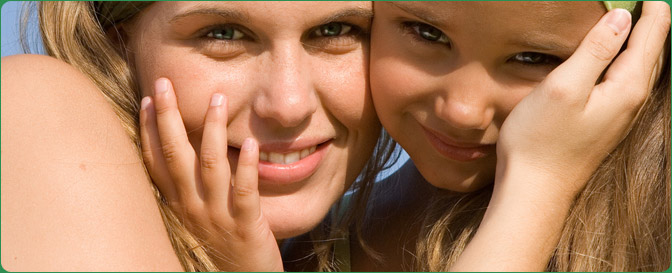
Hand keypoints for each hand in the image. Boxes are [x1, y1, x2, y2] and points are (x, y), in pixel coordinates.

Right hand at [139, 78, 282, 271]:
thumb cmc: (219, 249)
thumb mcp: (196, 218)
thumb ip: (189, 188)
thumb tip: (186, 152)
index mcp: (177, 205)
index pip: (156, 162)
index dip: (150, 130)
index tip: (150, 99)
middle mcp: (191, 209)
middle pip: (176, 157)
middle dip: (170, 118)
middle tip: (165, 83)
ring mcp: (217, 217)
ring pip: (211, 168)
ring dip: (212, 131)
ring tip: (218, 99)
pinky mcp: (245, 227)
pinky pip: (244, 193)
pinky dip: (246, 167)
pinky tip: (250, 144)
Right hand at [454, 4, 669, 270]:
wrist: (534, 189)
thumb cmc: (542, 140)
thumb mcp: (565, 87)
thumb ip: (595, 51)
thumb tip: (621, 18)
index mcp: (626, 88)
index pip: (650, 38)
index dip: (652, 10)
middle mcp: (629, 102)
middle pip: (650, 53)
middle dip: (652, 23)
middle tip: (648, 2)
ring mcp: (617, 116)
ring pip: (638, 69)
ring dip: (639, 43)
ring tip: (635, 21)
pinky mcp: (602, 125)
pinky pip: (624, 83)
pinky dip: (624, 62)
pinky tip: (612, 60)